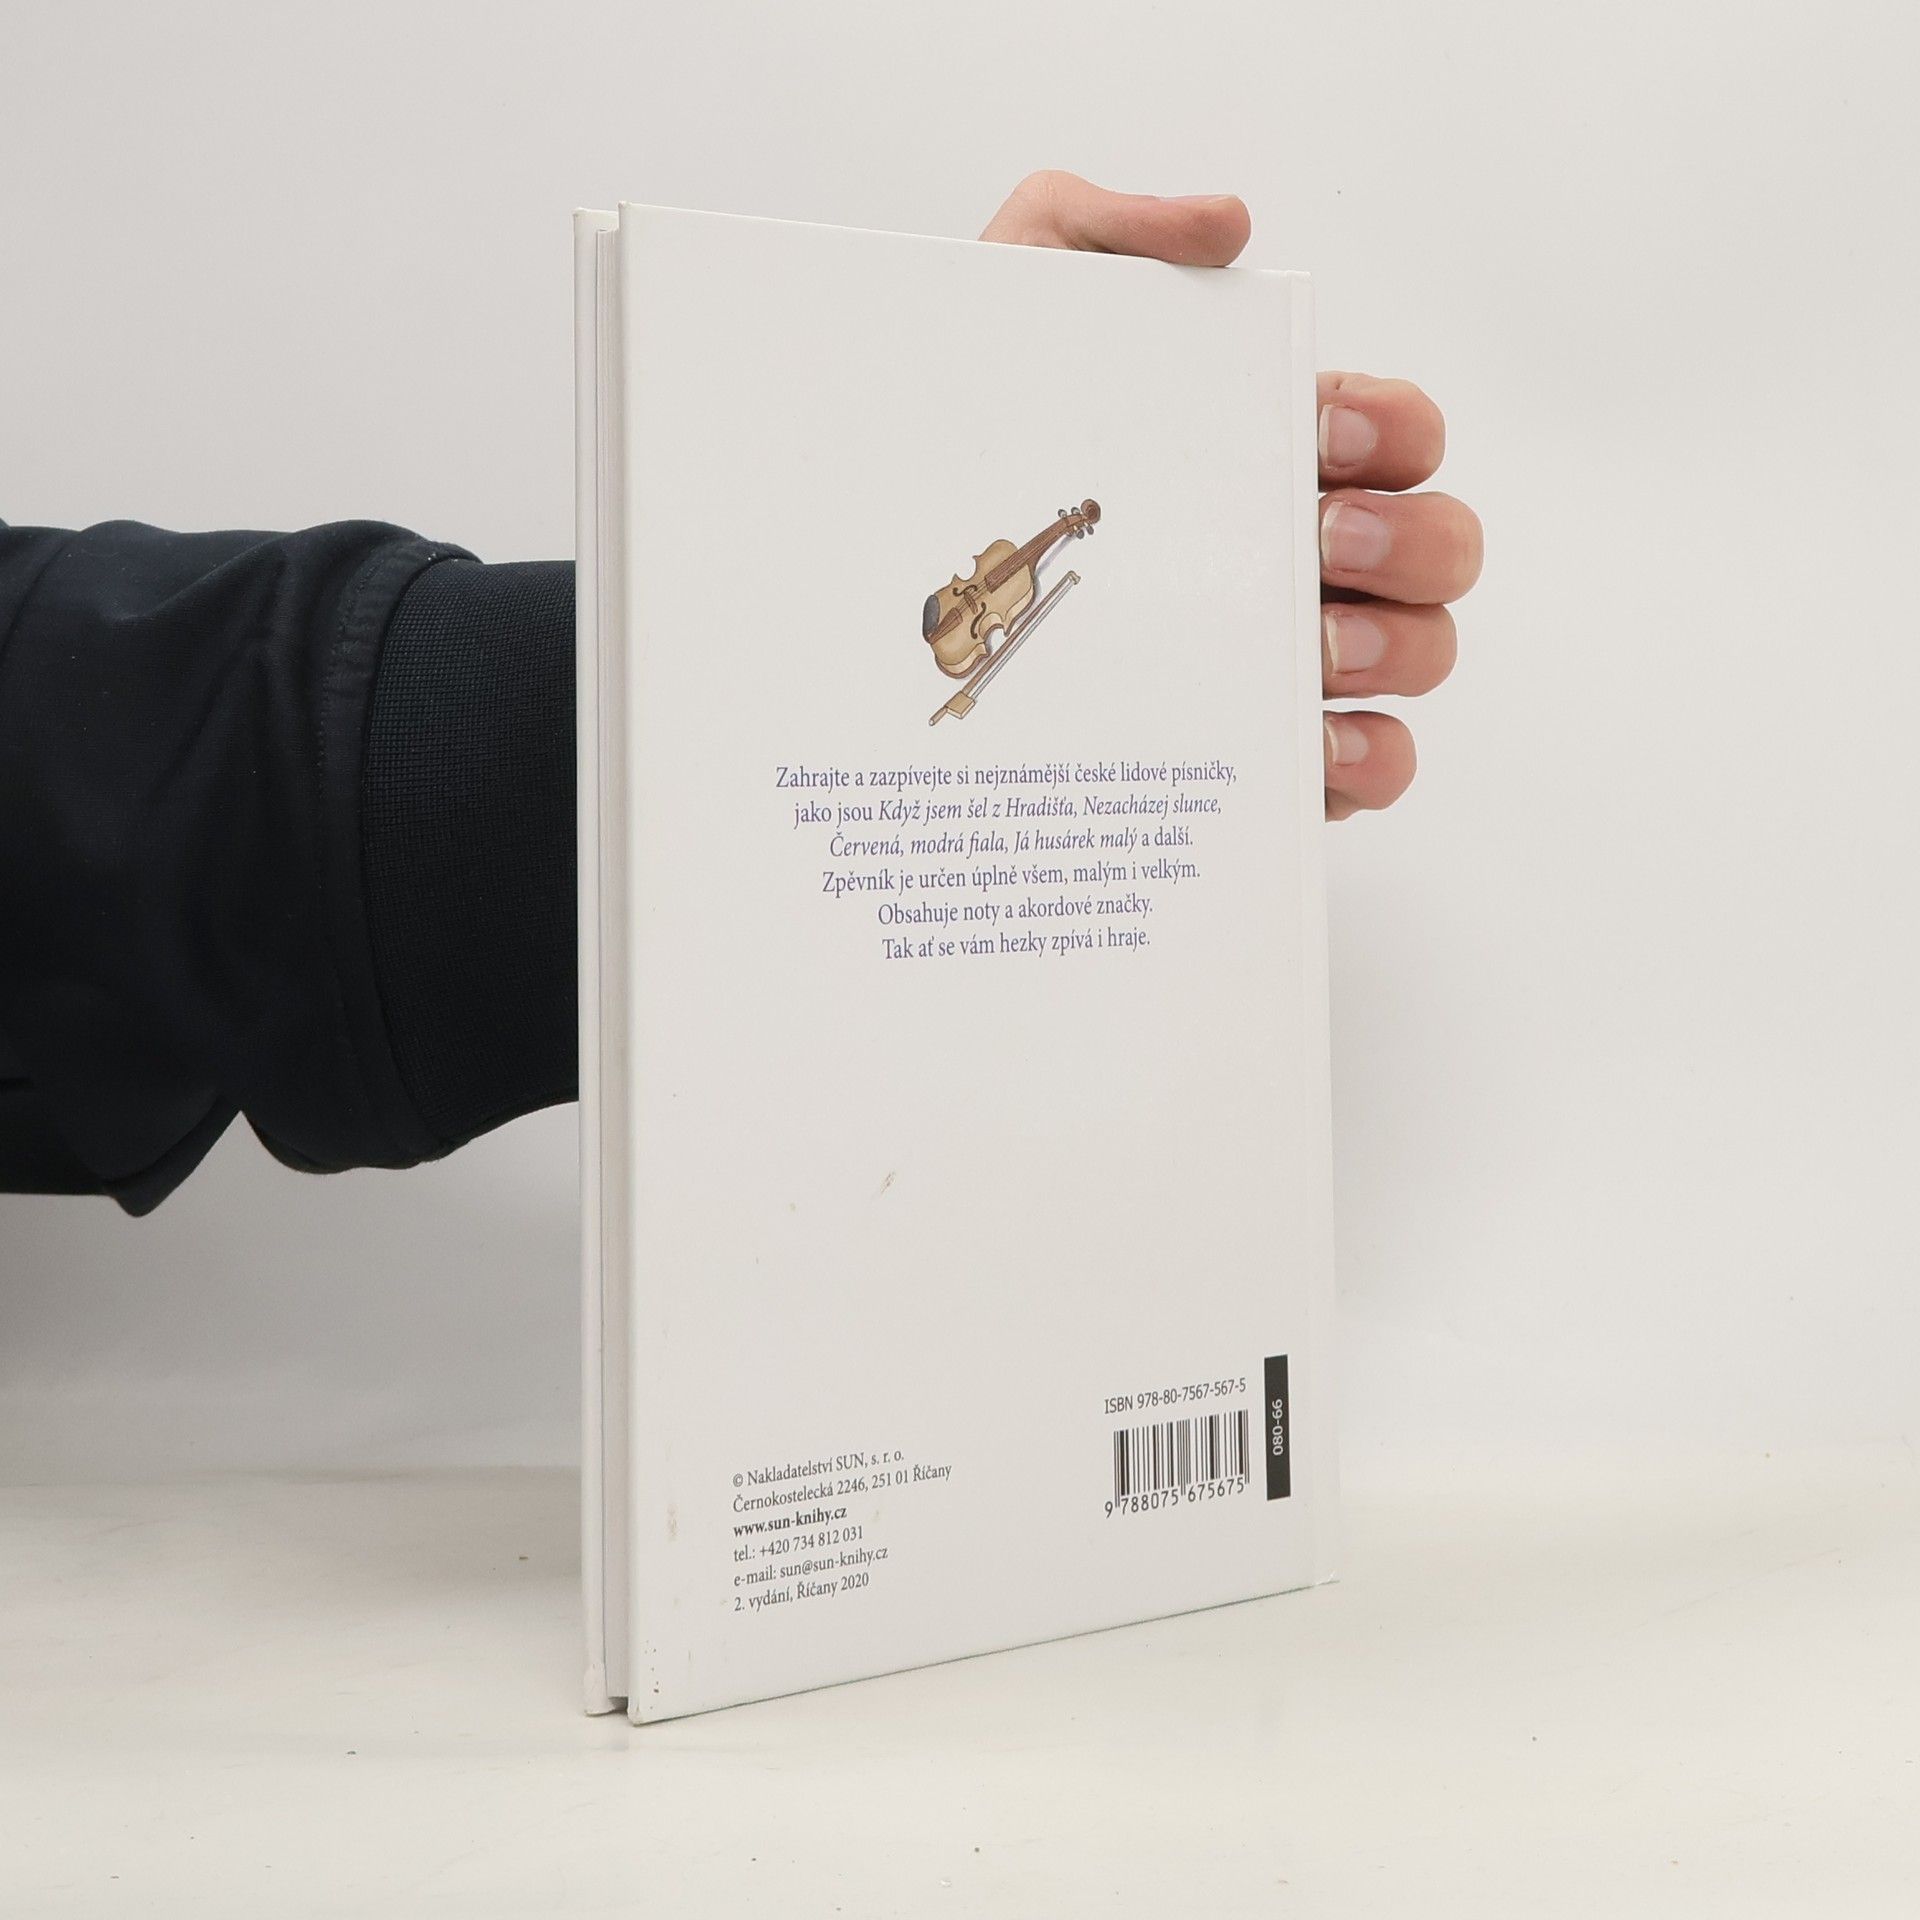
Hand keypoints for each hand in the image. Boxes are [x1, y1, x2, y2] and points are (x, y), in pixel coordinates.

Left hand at [981, 172, 1479, 818]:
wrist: (881, 583)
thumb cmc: (966, 454)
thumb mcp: (1010, 311)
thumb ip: (1102, 230)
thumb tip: (1226, 226)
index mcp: (1267, 453)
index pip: (1395, 431)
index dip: (1394, 424)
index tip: (1322, 428)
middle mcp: (1297, 555)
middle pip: (1437, 546)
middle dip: (1408, 540)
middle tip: (1315, 538)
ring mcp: (1290, 659)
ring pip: (1420, 654)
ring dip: (1397, 649)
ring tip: (1312, 650)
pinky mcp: (1260, 753)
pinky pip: (1363, 769)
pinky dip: (1369, 763)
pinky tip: (1314, 751)